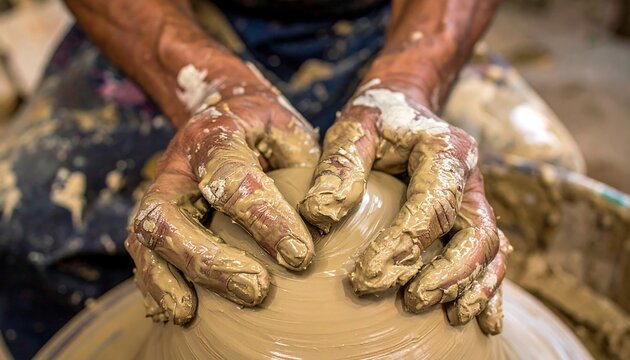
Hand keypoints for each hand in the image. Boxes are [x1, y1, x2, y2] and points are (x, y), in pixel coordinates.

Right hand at [126, 61, 319, 324]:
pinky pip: (142, 256)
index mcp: (216, 135)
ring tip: (192, 313)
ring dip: (170, 279)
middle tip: (256, 290)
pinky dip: (157, 286)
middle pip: (167, 214)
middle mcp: (177, 165)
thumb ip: (314, 169)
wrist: (225, 115)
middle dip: (209, 259)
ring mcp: (159, 193)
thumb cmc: (267, 131)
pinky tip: (180, 312)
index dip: (265, 219)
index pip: (231, 179)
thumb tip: (324, 218)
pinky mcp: (153, 219)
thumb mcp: (294, 135)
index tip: (301, 256)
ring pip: (145, 239)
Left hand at [299, 80, 509, 333]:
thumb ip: (339, 166)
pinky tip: (480, 323)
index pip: (430, 205)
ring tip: (448, 317)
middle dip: (449, 274)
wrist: (403, 107)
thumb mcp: (352, 127)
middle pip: (476, 232)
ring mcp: (476, 199)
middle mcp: (470, 177)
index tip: (365, 280)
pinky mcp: (472, 218)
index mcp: (445, 150)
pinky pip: (493, 256)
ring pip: (491, 249)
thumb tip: (318, 215)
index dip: (403, 246)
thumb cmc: (375, 119)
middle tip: (410, 302)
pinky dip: (489, 289)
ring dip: (471, 286)